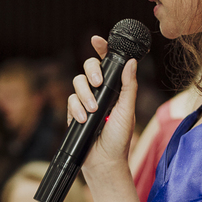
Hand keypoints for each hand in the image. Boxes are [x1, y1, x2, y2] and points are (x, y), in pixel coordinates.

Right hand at [67, 35, 138, 172]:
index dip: (102, 49)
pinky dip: (76, 109)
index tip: (96, 39)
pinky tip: (84, 119)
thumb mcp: (127, 110)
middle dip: (91, 72)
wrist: (104, 161)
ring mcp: (85, 101)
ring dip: (84, 95)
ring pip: (77, 83)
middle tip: (97, 83)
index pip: (107, 63)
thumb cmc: (119, 138)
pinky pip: (70, 100)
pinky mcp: (74, 112)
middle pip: (88, 68)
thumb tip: (131, 62)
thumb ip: (128, 86)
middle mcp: (99, 92)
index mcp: (115, 89)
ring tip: (93, 112)